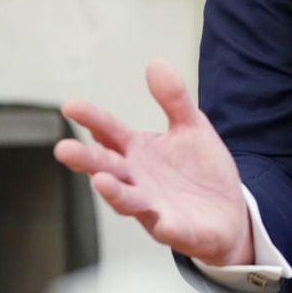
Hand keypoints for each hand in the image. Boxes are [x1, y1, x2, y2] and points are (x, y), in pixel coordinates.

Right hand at [54, 59, 253, 266]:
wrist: (228, 212)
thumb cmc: (199, 170)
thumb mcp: (190, 126)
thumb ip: (173, 99)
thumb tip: (155, 63)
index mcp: (138, 152)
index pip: (109, 133)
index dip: (91, 119)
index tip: (70, 105)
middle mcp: (138, 180)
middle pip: (107, 168)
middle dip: (87, 160)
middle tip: (63, 149)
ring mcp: (154, 207)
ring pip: (128, 201)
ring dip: (114, 193)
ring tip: (100, 181)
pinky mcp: (176, 229)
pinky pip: (168, 229)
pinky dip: (165, 226)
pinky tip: (163, 221)